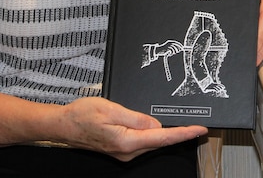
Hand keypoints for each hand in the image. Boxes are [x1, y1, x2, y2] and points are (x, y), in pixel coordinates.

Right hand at [57, 97, 204, 161]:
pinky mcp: (121, 149)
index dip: (183, 133)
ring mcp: (124, 152)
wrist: (63, 125)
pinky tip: (161, 127)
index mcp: (127, 141)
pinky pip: (144, 141)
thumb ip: (136, 117)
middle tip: (199, 126)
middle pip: (161, 141)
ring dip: (169, 134)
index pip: (162, 137)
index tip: (199, 130)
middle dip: (181, 134)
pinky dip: (156, 134)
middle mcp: (127, 151)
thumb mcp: (111, 109)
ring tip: (185, 126)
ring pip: (153, 142)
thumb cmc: (82, 114)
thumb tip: (156, 124)